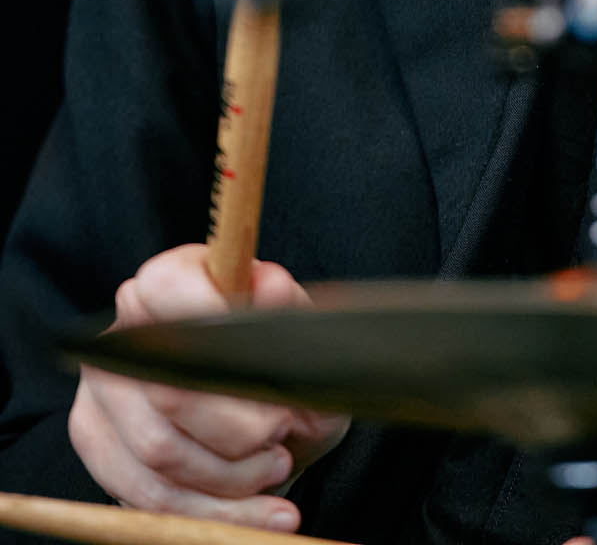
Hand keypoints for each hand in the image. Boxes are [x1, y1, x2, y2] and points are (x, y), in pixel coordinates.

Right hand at [69, 242, 348, 531]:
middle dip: (237, 427)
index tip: (267, 373)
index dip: (214, 330)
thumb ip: (291, 314)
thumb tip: (269, 285)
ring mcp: (102, 391)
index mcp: (172, 279)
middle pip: (168, 389)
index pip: (166, 289)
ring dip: (230, 477)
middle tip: (281, 432)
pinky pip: (146, 497)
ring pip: (158, 452)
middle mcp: (124, 330)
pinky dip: (213, 512)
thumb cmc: (280, 370)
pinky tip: (263, 512)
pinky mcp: (98, 445)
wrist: (266, 425)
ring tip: (277, 467)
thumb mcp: (304, 344)